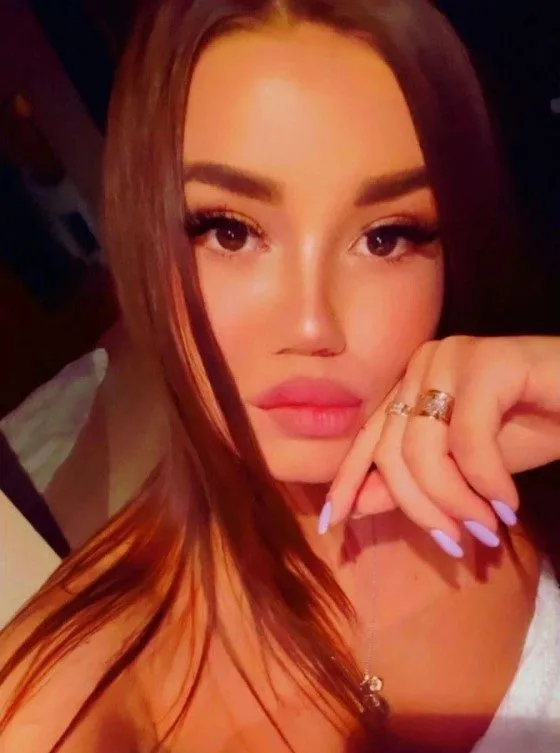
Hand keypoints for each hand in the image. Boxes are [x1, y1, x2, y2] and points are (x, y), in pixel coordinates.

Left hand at [321, 336, 559, 556]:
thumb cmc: (535, 427)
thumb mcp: (465, 469)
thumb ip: (414, 480)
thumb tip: (357, 503)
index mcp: (411, 384)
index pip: (367, 438)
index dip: (347, 481)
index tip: (333, 524)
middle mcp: (422, 364)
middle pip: (391, 451)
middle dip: (421, 508)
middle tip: (457, 542)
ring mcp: (453, 357)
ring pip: (422, 449)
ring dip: (455, 501)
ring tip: (486, 528)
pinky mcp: (489, 361)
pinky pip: (468, 439)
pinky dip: (487, 481)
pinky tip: (508, 503)